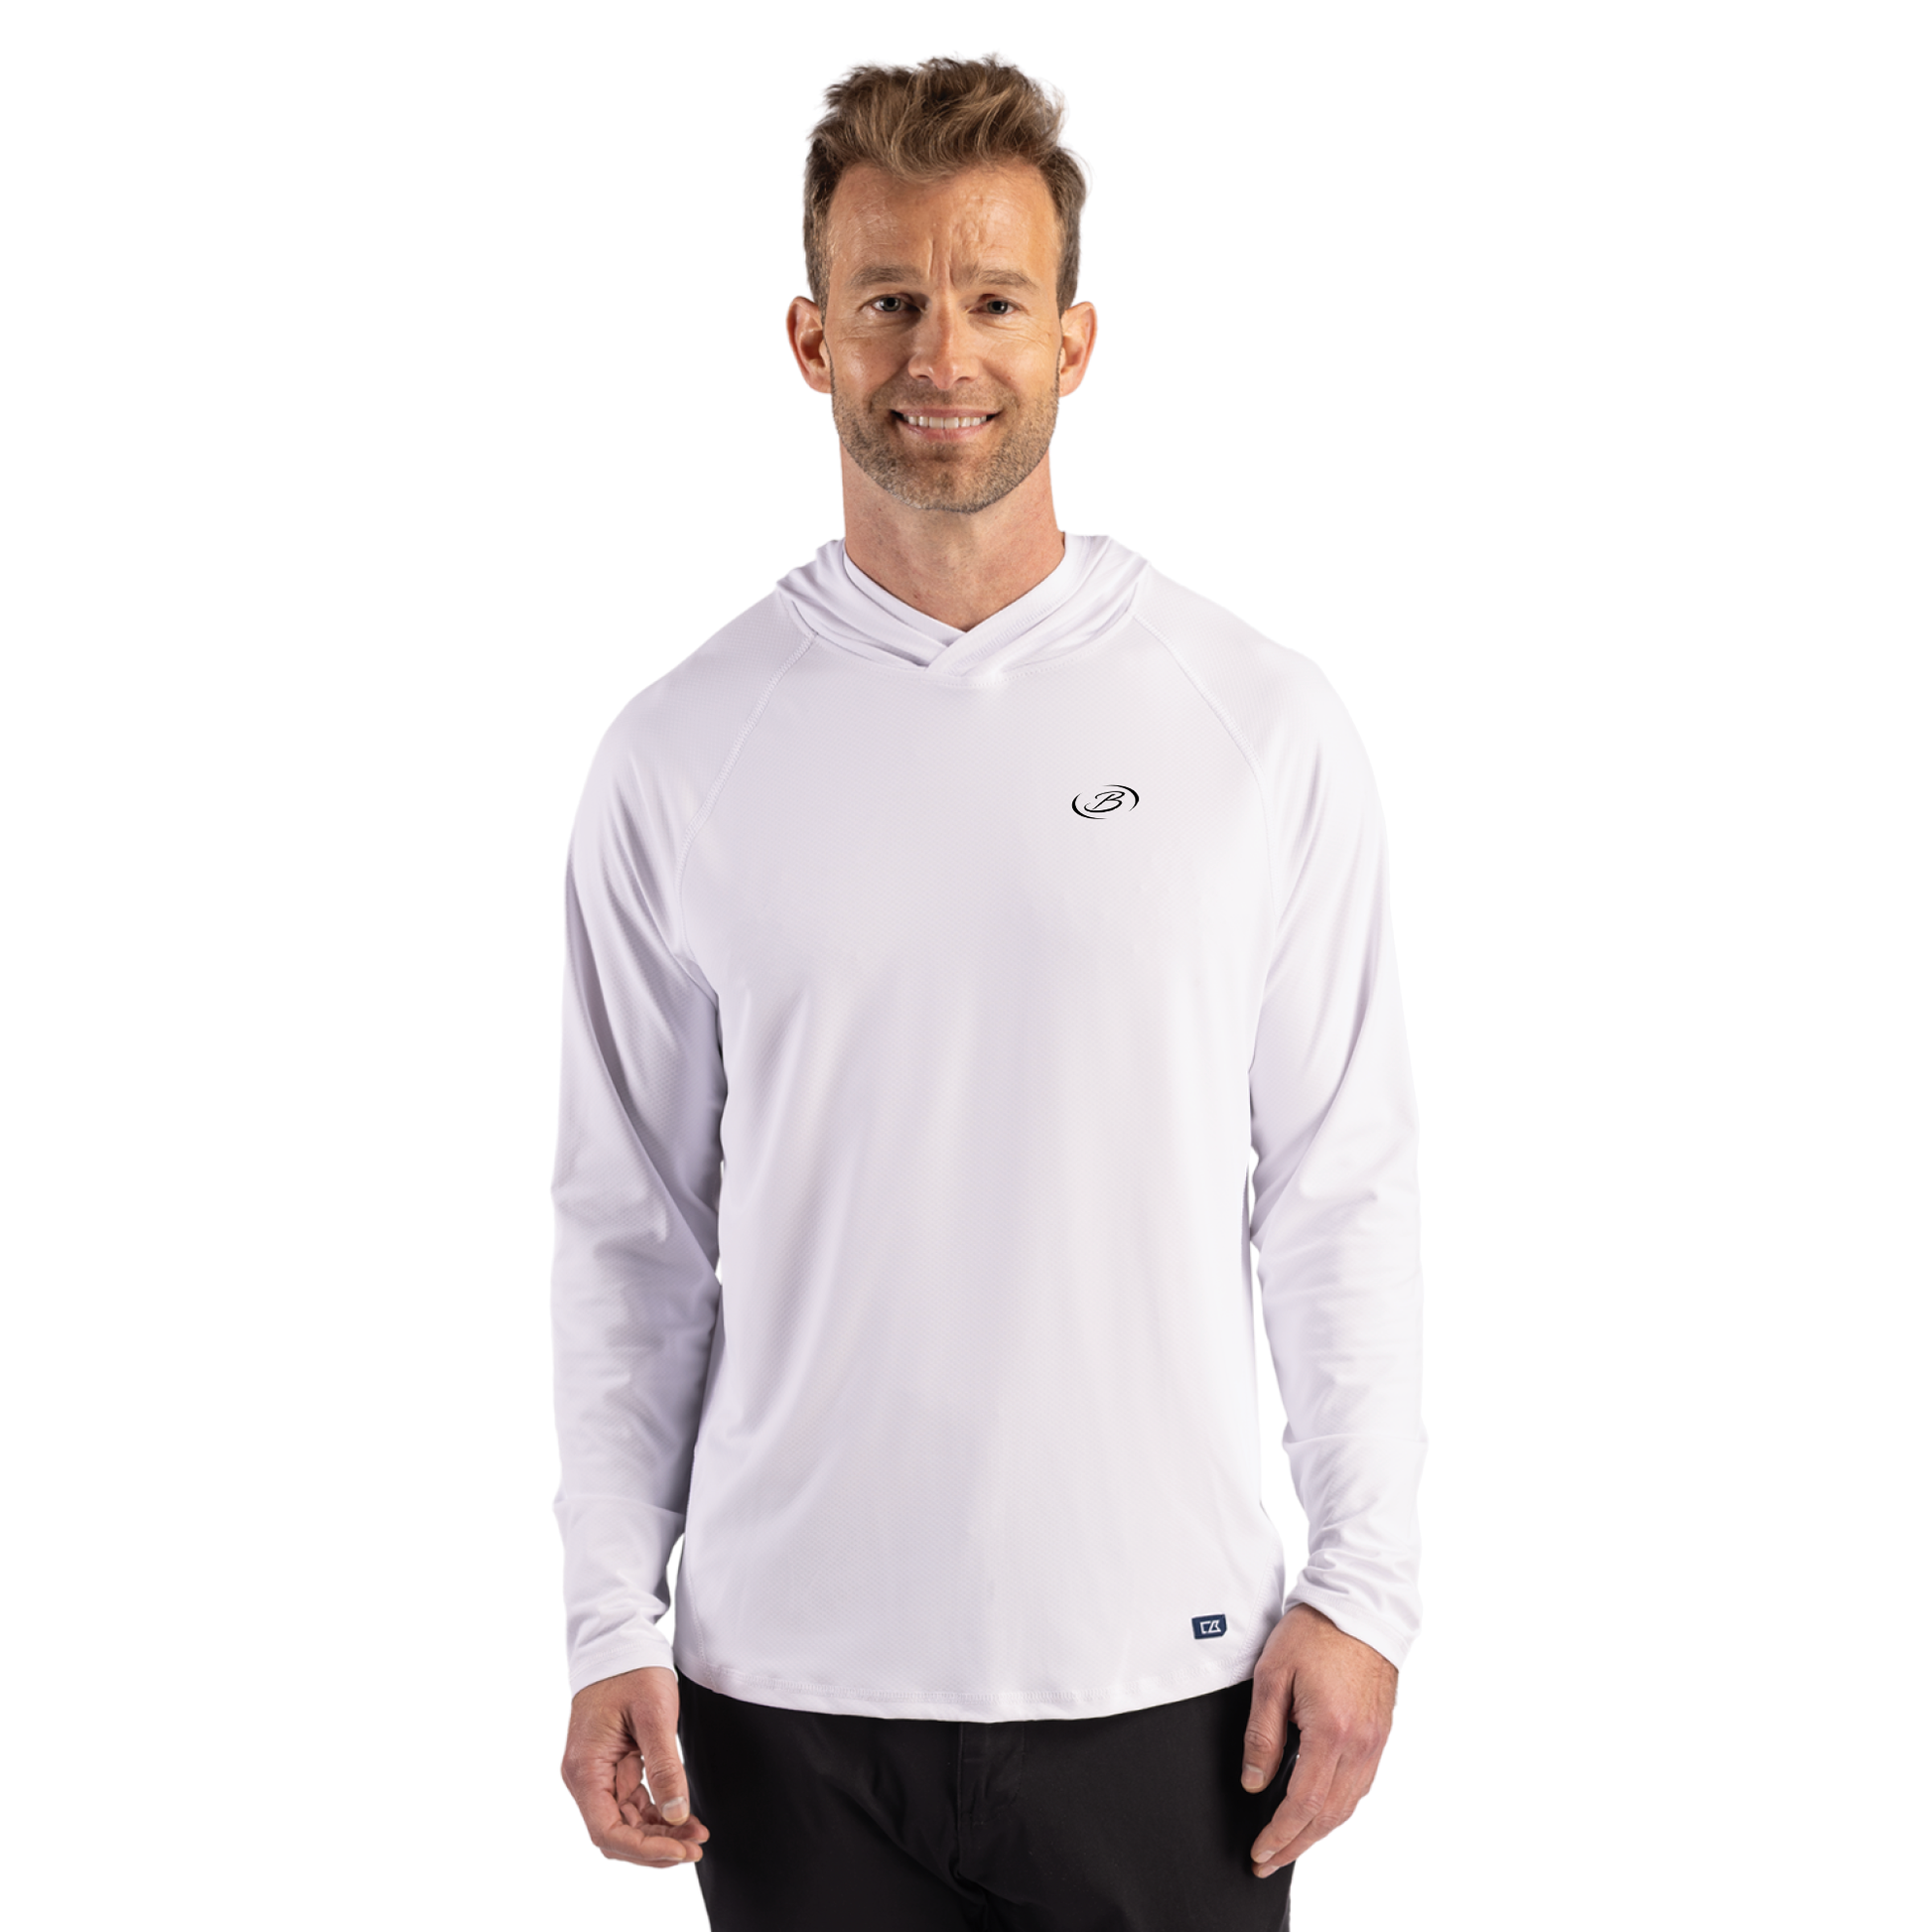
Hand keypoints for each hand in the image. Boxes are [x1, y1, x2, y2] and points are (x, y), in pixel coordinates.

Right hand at [561, 1665, 708, 1867]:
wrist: (619, 1642)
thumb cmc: (632, 1671)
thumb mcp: (654, 1715)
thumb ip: (666, 1767)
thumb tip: (677, 1815)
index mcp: (586, 1769)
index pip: (608, 1832)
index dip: (645, 1850)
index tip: (681, 1849)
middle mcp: (585, 1778)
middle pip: (617, 1834)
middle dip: (657, 1846)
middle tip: (696, 1843)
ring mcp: (597, 1774)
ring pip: (626, 1823)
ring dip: (660, 1833)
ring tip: (697, 1832)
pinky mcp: (612, 1767)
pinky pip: (632, 1803)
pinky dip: (657, 1814)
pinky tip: (682, 1815)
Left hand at [1241, 1603, 1397, 1877]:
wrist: (1359, 1605)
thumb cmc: (1314, 1633)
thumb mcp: (1272, 1676)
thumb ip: (1262, 1733)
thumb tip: (1254, 1782)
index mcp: (1331, 1731)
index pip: (1302, 1803)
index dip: (1279, 1834)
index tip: (1259, 1852)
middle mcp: (1359, 1745)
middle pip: (1327, 1815)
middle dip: (1295, 1845)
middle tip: (1268, 1862)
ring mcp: (1375, 1742)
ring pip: (1347, 1806)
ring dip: (1317, 1832)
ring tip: (1289, 1845)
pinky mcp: (1380, 1734)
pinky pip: (1360, 1786)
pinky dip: (1337, 1808)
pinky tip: (1319, 1812)